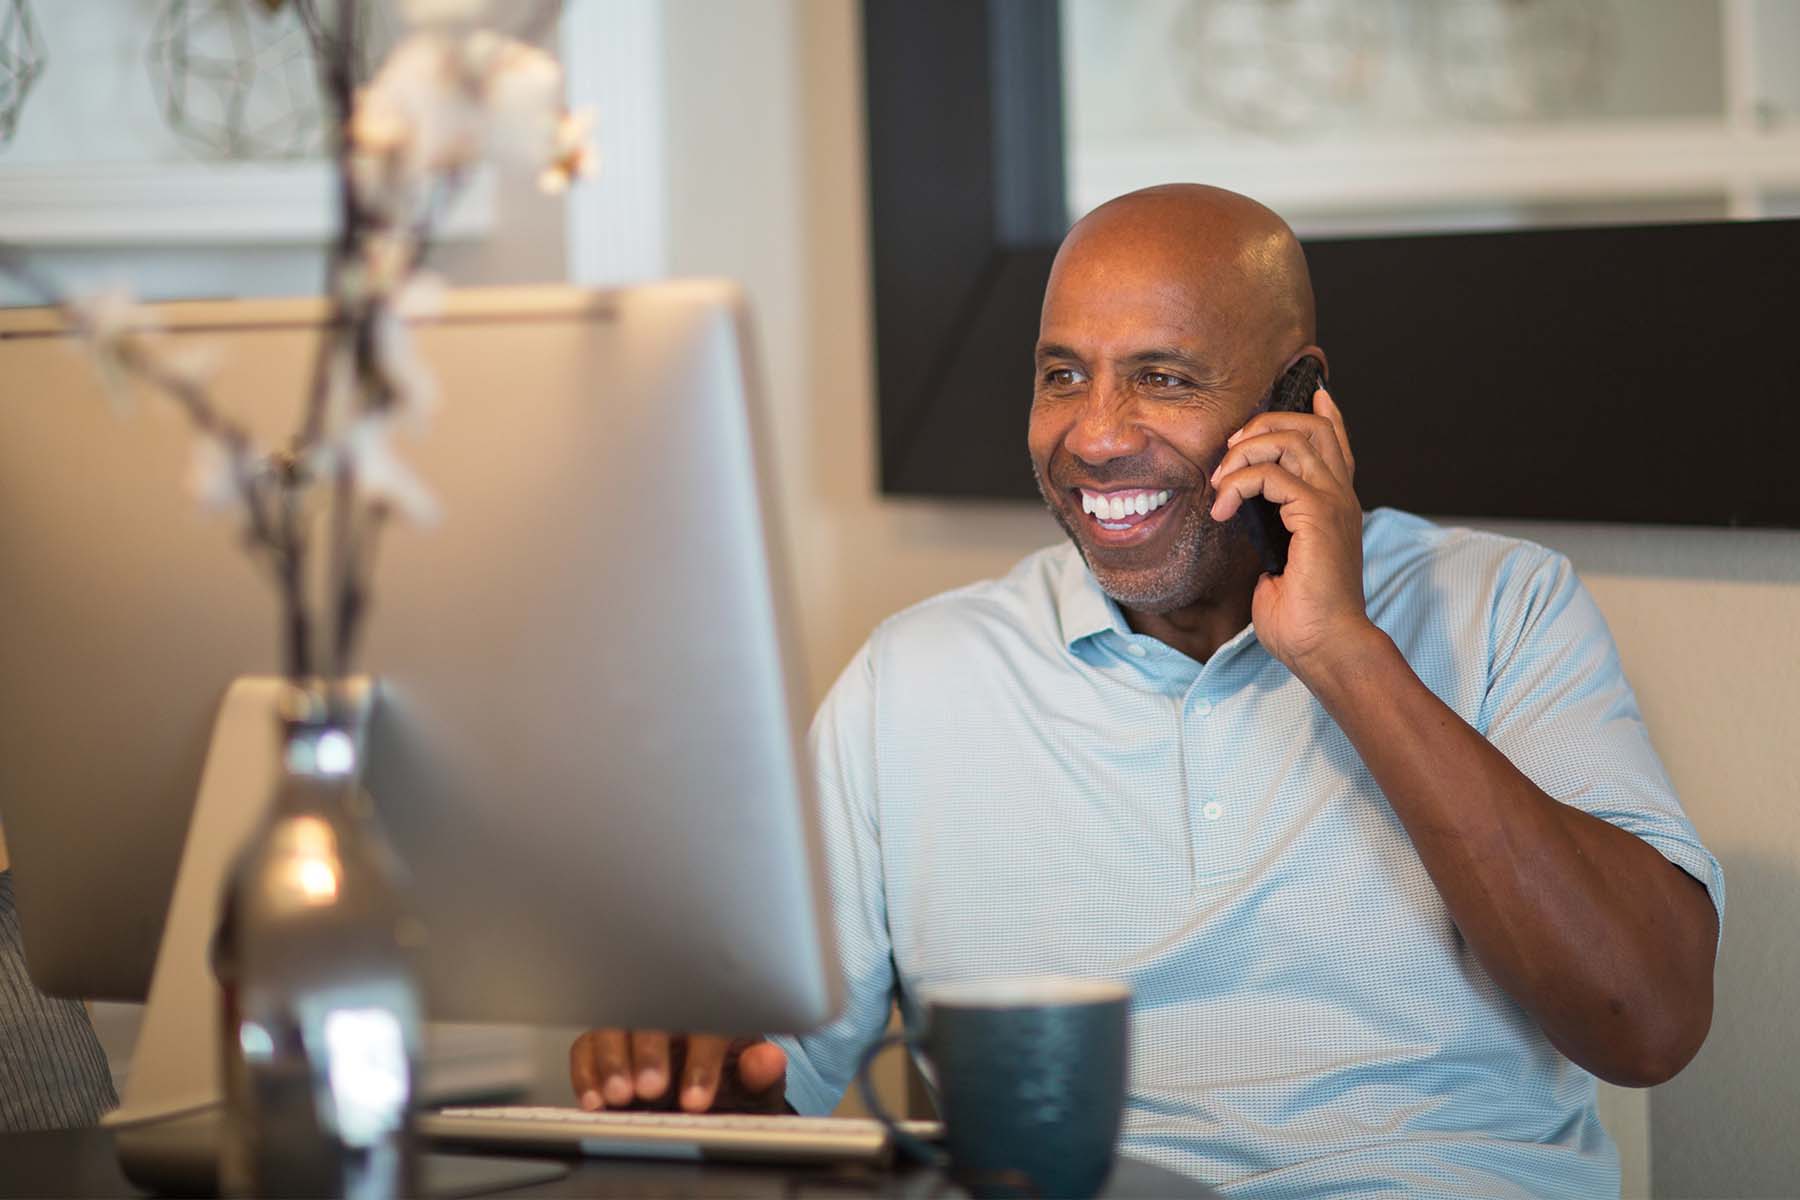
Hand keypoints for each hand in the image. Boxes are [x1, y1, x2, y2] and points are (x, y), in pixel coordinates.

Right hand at [568, 1030, 788, 1113]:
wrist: (705, 1096)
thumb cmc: (732, 1084)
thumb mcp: (754, 1086)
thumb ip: (761, 1075)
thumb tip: (768, 1060)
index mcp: (715, 1011)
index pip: (709, 1023)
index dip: (701, 1062)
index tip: (695, 1102)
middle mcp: (670, 1009)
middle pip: (653, 1013)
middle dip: (650, 1052)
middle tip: (652, 1089)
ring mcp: (635, 1024)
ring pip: (614, 1024)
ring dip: (613, 1059)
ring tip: (620, 1096)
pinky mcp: (603, 1042)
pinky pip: (586, 1046)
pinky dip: (586, 1071)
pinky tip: (594, 1099)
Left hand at [1208, 385, 1375, 676]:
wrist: (1325, 646)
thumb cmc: (1302, 617)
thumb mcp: (1280, 562)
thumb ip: (1272, 531)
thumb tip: (1245, 518)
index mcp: (1335, 505)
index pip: (1334, 441)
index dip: (1322, 412)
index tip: (1309, 392)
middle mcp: (1340, 496)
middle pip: (1310, 427)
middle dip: (1263, 425)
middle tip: (1230, 450)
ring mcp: (1332, 503)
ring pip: (1291, 439)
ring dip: (1245, 452)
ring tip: (1221, 482)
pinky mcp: (1317, 515)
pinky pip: (1272, 474)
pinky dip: (1238, 484)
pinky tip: (1224, 509)